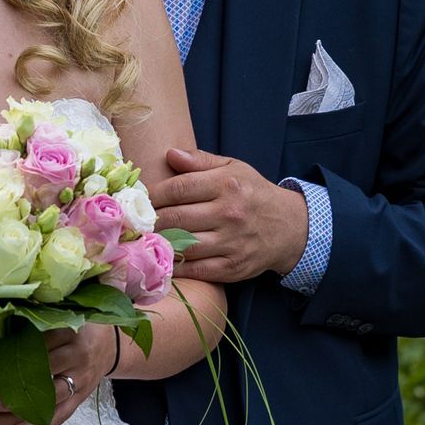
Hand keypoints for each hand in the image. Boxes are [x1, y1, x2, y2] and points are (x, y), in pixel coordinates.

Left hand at [0, 323, 116, 424]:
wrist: (105, 345)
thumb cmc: (64, 331)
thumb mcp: (40, 324)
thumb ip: (4, 330)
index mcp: (65, 330)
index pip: (25, 344)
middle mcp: (76, 355)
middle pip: (36, 369)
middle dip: (2, 379)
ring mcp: (81, 379)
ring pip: (48, 396)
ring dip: (16, 404)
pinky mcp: (81, 399)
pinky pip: (59, 416)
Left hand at [148, 147, 307, 283]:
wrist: (289, 227)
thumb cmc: (254, 194)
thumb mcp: (234, 168)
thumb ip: (201, 161)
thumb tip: (170, 154)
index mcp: (227, 185)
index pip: (179, 188)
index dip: (154, 194)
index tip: (139, 198)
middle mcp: (229, 214)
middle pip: (177, 218)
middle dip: (151, 220)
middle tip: (134, 221)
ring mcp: (231, 243)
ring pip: (183, 245)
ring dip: (160, 243)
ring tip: (145, 239)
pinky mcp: (233, 267)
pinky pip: (196, 269)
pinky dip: (176, 266)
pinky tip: (164, 260)